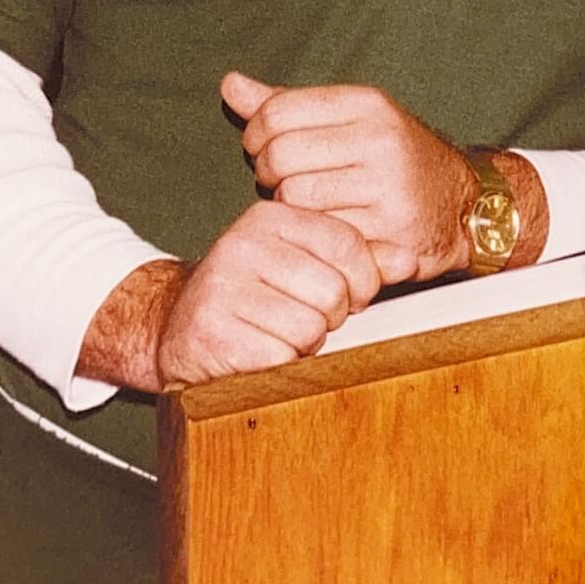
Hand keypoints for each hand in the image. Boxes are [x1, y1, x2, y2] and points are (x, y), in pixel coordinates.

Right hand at [155, 199, 380, 385]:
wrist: (175, 327)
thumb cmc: (252, 296)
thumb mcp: (303, 264)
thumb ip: (359, 261)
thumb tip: (409, 260)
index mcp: (271, 217)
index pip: (349, 244)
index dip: (362, 282)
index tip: (348, 296)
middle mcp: (243, 243)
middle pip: (334, 292)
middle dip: (328, 318)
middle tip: (301, 318)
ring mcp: (223, 286)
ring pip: (310, 329)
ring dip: (303, 346)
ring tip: (277, 334)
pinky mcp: (212, 331)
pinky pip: (280, 358)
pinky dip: (279, 367)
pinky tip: (258, 352)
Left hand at [223, 73, 475, 284]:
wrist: (461, 207)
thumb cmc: (392, 158)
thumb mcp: (349, 120)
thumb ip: (286, 105)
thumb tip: (229, 84)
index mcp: (367, 103)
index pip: (276, 112)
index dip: (256, 134)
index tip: (263, 148)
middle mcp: (380, 140)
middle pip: (279, 155)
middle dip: (268, 173)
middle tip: (282, 181)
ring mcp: (387, 186)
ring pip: (293, 197)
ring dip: (288, 206)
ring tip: (306, 203)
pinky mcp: (387, 231)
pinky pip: (318, 233)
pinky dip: (312, 233)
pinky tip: (324, 227)